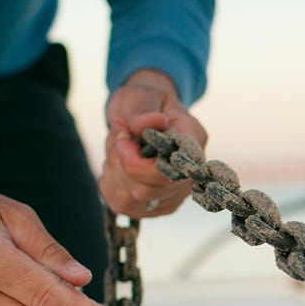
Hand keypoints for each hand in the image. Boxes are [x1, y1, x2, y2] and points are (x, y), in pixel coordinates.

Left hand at [99, 69, 206, 218]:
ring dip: (114, 172)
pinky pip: (122, 205)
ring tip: (120, 149)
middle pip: (145, 191)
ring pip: (131, 200)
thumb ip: (144, 111)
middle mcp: (190, 175)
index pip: (170, 172)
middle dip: (120, 163)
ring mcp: (174, 195)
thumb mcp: (140, 98)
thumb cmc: (144, 103)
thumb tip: (155, 122)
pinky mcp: (156, 208)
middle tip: (120, 136)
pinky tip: (118, 165)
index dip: (137, 161)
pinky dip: (111, 183)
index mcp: (193, 143)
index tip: (124, 136)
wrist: (143, 114)